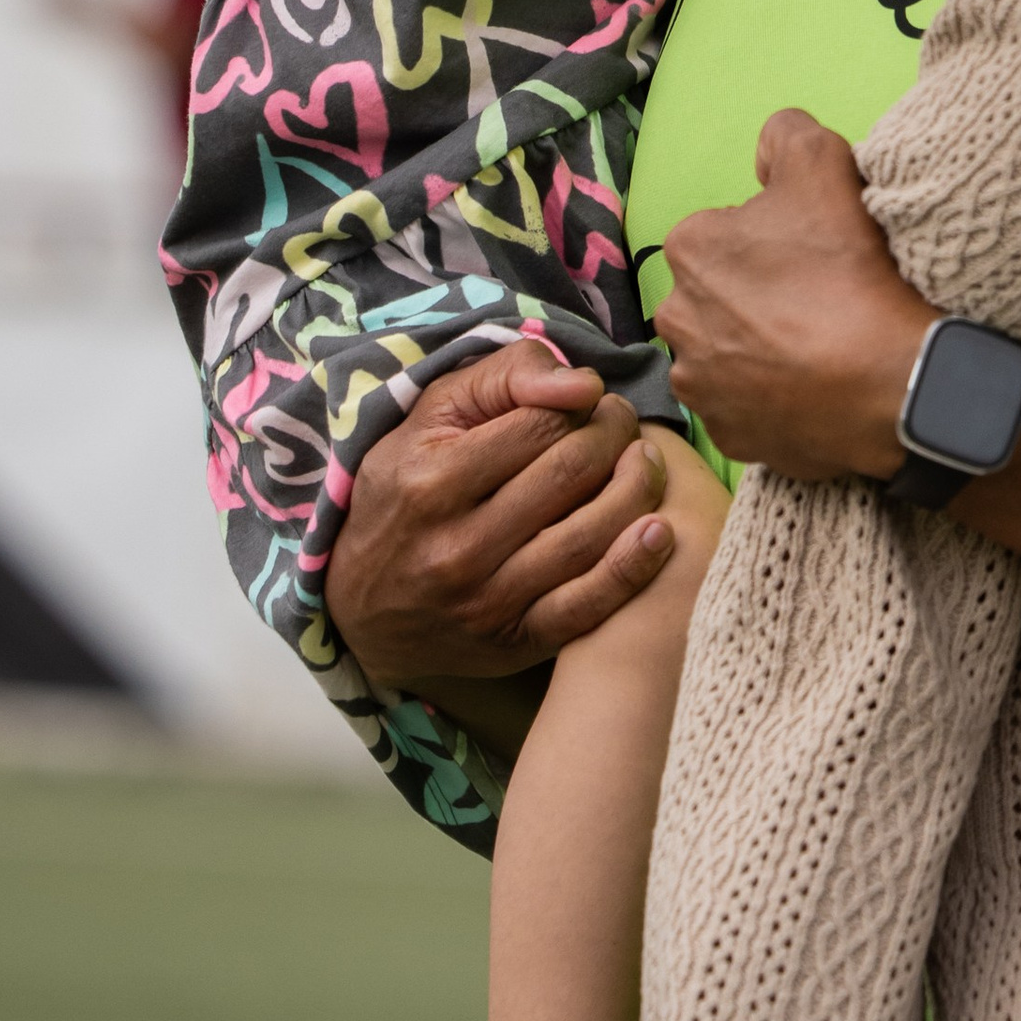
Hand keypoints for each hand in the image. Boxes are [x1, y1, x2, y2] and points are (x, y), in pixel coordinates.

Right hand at [325, 342, 676, 690]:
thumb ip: (504, 378)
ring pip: (587, 537)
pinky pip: (587, 608)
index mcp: (432, 481)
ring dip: (637, 489)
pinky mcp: (513, 642)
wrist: (361, 606)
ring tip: (645, 463)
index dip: (584, 403)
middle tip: (624, 425)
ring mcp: (486, 601)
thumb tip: (583, 383)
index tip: (595, 399)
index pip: (541, 424)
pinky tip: (659, 531)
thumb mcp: (429, 419)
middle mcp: (457, 546)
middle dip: (617, 436)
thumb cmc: (406, 491)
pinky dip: (633, 568)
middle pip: (571, 474)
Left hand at [656, 112, 934, 483]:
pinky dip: (773, 398)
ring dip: (758, 346)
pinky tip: (814, 387)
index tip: (815, 250)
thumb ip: (785, 134)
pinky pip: (746, 407)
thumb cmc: (849, 271)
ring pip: (727, 351)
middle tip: (819, 296)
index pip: (729, 228)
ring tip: (818, 345)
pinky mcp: (730, 437)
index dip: (776, 236)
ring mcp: (701, 386)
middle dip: (756, 292)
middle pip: (722, 292)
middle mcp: (677, 319)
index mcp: (690, 249)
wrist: (889, 383)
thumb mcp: (825, 163)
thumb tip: (767, 146)